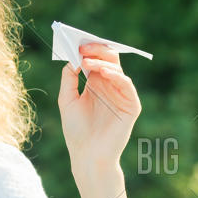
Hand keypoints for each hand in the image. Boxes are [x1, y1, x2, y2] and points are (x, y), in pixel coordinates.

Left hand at [57, 42, 141, 173]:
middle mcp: (110, 87)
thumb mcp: (67, 100)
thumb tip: (72, 58)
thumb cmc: (76, 130)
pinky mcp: (131, 106)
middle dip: (96, 51)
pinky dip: (116, 76)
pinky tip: (103, 72)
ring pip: (117, 70)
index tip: (76, 42)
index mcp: (96, 84)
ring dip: (102, 62)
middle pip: (109, 60)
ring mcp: (121, 95)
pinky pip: (126, 85)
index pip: (97, 59)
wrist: (87, 155)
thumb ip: (68, 78)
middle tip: (83, 47)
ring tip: (87, 61)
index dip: (89, 50)